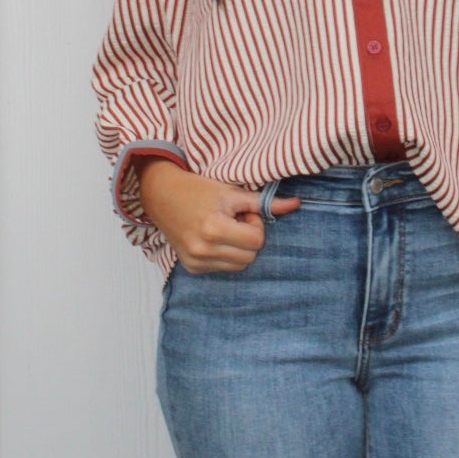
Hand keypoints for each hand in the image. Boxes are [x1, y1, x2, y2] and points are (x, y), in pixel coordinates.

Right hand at [136, 158, 299, 272]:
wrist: (161, 195)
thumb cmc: (198, 189)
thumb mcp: (232, 192)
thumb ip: (264, 203)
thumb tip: (296, 204)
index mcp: (214, 229)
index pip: (257, 240)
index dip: (254, 224)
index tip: (242, 213)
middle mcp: (203, 250)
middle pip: (250, 256)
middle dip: (248, 238)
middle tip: (233, 219)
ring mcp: (196, 261)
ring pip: (239, 265)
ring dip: (238, 248)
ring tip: (223, 228)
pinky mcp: (192, 268)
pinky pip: (223, 268)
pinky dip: (224, 254)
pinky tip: (211, 237)